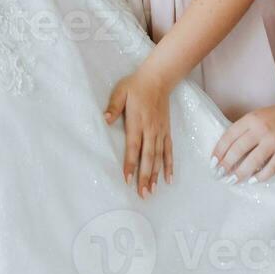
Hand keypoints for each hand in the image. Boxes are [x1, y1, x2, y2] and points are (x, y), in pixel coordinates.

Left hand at [103, 64, 174, 196]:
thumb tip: (104, 119)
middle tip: (143, 194)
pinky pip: (169, 151)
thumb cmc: (136, 86)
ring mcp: (161, 132)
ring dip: (155, 174)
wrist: (158, 79)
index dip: (131, 164)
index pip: (133, 147)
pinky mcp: (167, 131)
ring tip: (153, 191)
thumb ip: (113, 107)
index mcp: (137, 122)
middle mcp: (151, 130)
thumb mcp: (120, 92)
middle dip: (145, 176)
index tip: (128, 179)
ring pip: (159, 157)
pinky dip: (169, 165)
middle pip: (148, 157)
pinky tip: (168, 178)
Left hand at [211, 102, 274, 183]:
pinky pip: (271, 167)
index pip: (229, 136)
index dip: (219, 151)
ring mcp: (274, 141)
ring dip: (240, 173)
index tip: (212, 162)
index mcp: (250, 120)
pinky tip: (252, 181)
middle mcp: (260, 130)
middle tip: (219, 175)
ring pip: (253, 161)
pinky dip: (260, 176)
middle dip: (226, 164)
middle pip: (238, 149)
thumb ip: (244, 130)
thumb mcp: (256, 117)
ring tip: (232, 180)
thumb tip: (227, 150)